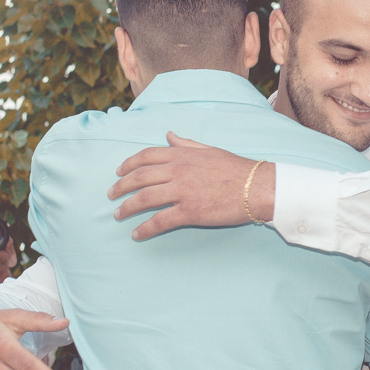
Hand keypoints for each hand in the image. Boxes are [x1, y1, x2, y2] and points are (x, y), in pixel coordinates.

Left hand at [107, 132, 274, 239]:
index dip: (128, 164)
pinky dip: (145, 229)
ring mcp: (182, 191)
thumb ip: (185, 143)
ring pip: (145, 199)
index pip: (146, 157)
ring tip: (118, 215)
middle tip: (110, 195)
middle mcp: (178, 171)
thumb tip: (168, 134)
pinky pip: (160, 221)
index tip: (118, 173)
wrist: (258, 188)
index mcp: (182, 155)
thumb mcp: (208, 149)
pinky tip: (136, 234)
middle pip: (139, 178)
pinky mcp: (189, 212)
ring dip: (127, 208)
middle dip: (120, 187)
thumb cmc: (236, 168)